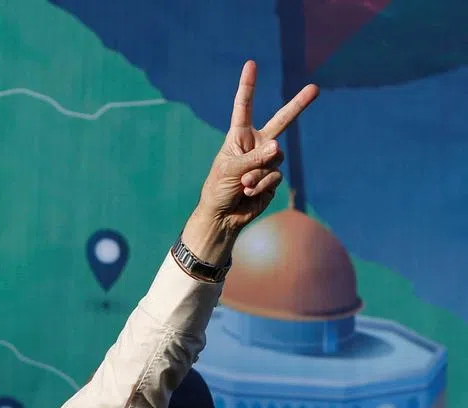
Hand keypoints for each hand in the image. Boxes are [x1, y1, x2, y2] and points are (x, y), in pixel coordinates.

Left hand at [185, 61, 318, 255]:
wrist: (223, 216)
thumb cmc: (218, 189)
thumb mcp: (230, 170)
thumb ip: (253, 158)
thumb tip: (278, 148)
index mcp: (239, 136)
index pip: (244, 107)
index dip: (248, 85)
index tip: (251, 64)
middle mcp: (256, 144)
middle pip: (282, 121)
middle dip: (299, 105)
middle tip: (316, 88)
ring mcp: (267, 160)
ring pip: (276, 158)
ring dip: (258, 173)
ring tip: (243, 184)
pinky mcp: (273, 176)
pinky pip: (275, 175)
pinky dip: (262, 184)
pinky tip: (249, 193)